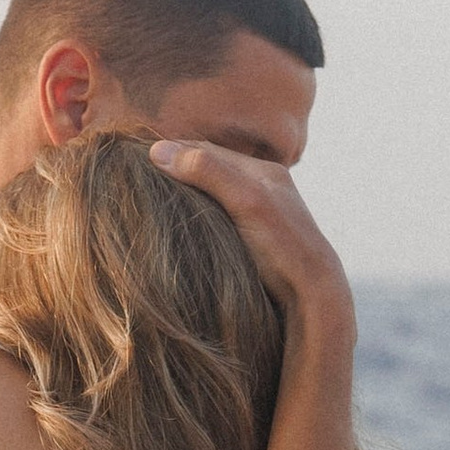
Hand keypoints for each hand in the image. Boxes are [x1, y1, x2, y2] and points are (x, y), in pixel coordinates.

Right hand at [149, 141, 352, 341]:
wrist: (312, 298)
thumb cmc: (281, 247)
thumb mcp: (246, 201)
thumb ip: (208, 171)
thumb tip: (157, 151)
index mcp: (264, 172)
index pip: (207, 151)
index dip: (173, 151)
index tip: (137, 156)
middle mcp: (263, 189)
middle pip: (210, 171)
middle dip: (176, 170)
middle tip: (136, 175)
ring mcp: (259, 217)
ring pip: (212, 196)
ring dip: (184, 195)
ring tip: (150, 199)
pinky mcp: (254, 243)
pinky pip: (217, 219)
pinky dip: (196, 216)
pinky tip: (179, 226)